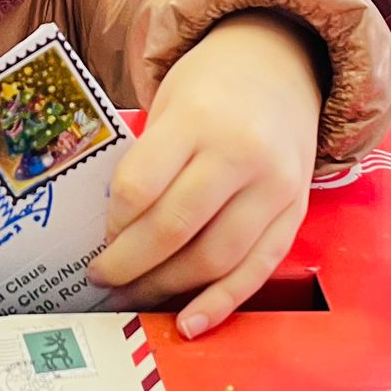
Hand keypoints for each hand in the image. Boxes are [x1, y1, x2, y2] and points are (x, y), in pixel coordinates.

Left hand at [89, 14, 322, 336]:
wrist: (282, 66)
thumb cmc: (212, 90)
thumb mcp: (169, 103)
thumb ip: (147, 161)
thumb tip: (112, 234)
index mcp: (198, 119)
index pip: (140, 187)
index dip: (111, 225)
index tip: (95, 240)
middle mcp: (242, 154)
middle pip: (175, 228)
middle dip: (129, 265)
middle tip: (101, 280)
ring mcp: (275, 187)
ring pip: (215, 258)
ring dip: (166, 288)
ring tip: (133, 297)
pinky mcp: (295, 213)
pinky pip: (258, 270)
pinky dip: (221, 303)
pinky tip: (189, 323)